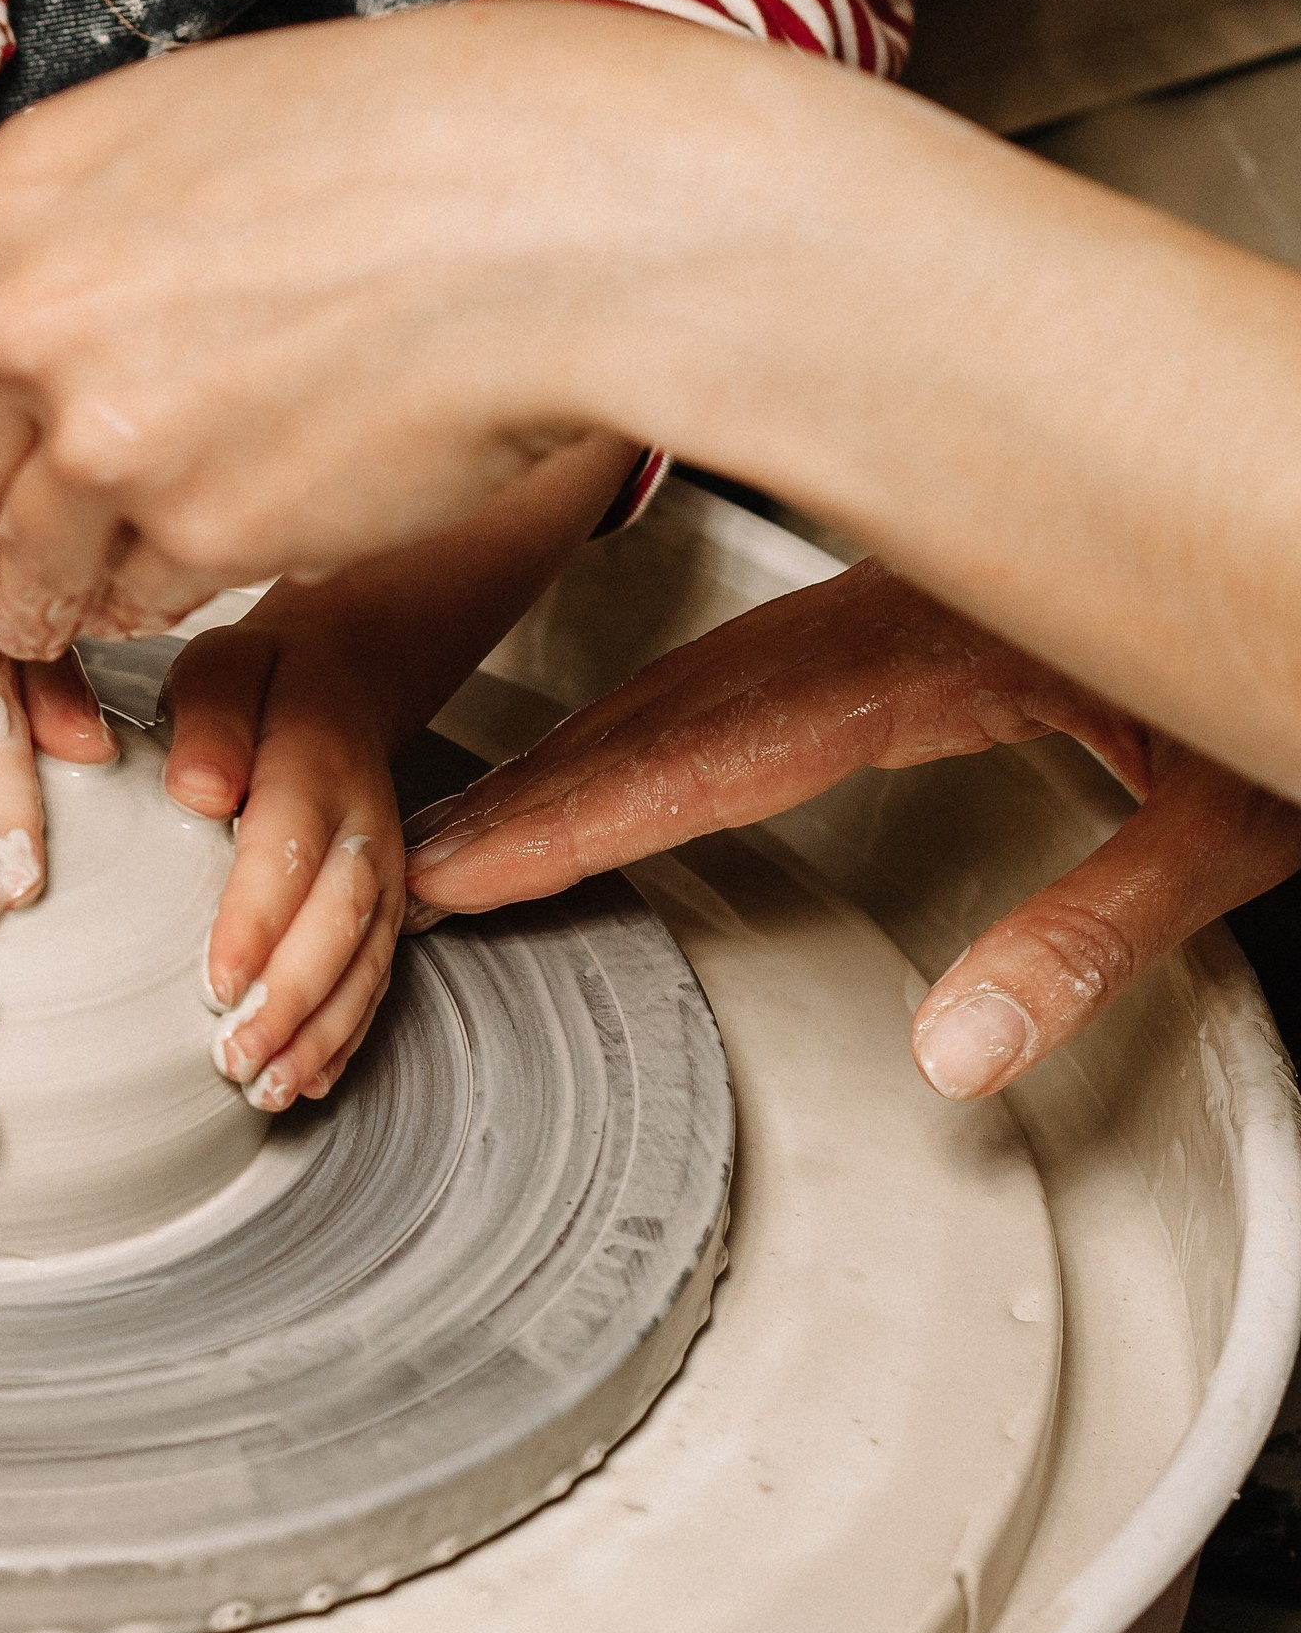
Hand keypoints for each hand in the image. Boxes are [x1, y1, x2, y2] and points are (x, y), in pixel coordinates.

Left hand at [0, 12, 626, 652]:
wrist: (547, 212)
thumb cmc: (407, 146)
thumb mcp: (185, 128)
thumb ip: (76, 224)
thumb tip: (25, 302)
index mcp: (16, 200)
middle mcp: (30, 317)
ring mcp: (104, 433)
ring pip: (17, 558)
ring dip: (37, 591)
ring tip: (66, 606)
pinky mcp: (198, 530)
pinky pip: (128, 597)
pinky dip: (144, 599)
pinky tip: (182, 577)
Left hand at [162, 615, 405, 1112]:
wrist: (336, 684)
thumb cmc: (260, 685)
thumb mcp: (221, 670)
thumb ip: (209, 724)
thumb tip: (197, 790)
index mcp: (317, 761)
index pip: (290, 848)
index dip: (258, 921)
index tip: (217, 982)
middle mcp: (364, 823)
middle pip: (339, 921)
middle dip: (293, 1000)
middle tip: (236, 1059)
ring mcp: (383, 870)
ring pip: (365, 963)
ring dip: (321, 1035)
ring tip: (268, 1090)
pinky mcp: (384, 905)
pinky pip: (376, 977)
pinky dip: (347, 1036)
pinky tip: (312, 1080)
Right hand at [404, 559, 1300, 1099]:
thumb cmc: (1295, 647)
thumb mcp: (1231, 817)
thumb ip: (1092, 933)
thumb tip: (961, 1051)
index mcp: (951, 639)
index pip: (724, 743)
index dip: (586, 811)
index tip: (473, 859)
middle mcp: (902, 598)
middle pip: (682, 695)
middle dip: (545, 778)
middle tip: (419, 849)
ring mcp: (902, 582)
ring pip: (708, 660)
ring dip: (595, 738)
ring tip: (487, 809)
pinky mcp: (921, 587)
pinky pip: (759, 645)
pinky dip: (670, 703)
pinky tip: (629, 742)